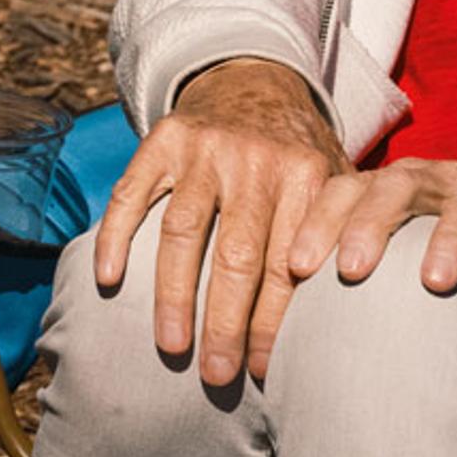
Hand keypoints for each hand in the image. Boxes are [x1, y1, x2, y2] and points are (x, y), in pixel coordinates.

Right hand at [94, 55, 349, 383]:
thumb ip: (341, 240)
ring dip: (172, 293)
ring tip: (171, 346)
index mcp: (306, 177)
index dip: (275, 325)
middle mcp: (254, 161)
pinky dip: (116, 235)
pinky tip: (108, 279)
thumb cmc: (299, 157)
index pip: (288, 266)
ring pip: (182, 230)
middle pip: (236, 254)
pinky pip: (132, 192)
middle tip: (216, 376)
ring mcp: (204, 148)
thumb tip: (348, 328)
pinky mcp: (163, 138)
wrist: (254, 80)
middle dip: (225, 321)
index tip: (264, 373)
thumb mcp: (337, 186)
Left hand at [281, 147, 456, 350]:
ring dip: (447, 243)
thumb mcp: (416, 226)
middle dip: (369, 226)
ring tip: (433, 284)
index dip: (318, 223)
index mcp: (397, 182)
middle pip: (394, 189)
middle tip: (351, 271)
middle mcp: (437, 179)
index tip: (294, 268)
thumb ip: (376, 256)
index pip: (345, 190)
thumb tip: (318, 325)